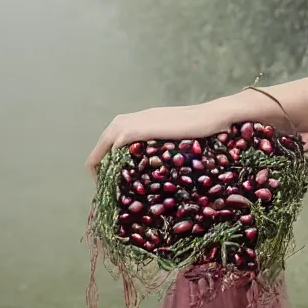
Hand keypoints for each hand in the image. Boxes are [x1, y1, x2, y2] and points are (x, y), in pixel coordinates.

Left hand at [85, 103, 230, 177]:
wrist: (208, 117)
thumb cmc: (194, 128)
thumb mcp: (166, 137)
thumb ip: (153, 145)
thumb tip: (150, 165)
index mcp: (131, 120)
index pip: (107, 144)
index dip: (106, 165)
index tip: (115, 182)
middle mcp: (124, 120)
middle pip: (99, 149)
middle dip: (100, 171)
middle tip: (111, 191)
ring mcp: (127, 124)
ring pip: (102, 150)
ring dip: (104, 171)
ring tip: (114, 189)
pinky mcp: (133, 131)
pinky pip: (113, 151)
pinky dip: (114, 167)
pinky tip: (124, 181)